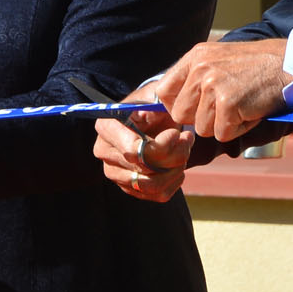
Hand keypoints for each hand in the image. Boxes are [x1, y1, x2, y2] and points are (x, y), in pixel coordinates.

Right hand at [93, 86, 194, 201]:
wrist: (154, 120)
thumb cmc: (154, 105)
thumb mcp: (156, 96)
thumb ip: (156, 101)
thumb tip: (155, 111)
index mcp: (106, 126)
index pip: (132, 149)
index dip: (161, 146)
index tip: (176, 133)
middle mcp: (104, 152)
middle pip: (145, 168)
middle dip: (174, 154)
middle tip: (188, 137)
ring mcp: (115, 173)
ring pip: (152, 185)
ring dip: (176, 169)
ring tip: (185, 151)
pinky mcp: (129, 188)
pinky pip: (157, 195)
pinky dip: (174, 182)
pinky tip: (178, 166)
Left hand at [155, 38, 291, 142]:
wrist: (288, 64)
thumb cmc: (256, 66)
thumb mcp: (219, 59)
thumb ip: (195, 77)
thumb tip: (170, 104)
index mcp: (194, 57)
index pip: (163, 92)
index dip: (175, 107)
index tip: (191, 110)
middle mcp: (200, 69)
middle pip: (180, 115)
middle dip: (202, 118)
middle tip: (225, 107)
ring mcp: (212, 85)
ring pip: (201, 128)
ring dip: (223, 124)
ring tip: (241, 105)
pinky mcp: (228, 103)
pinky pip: (222, 134)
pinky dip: (238, 129)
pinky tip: (250, 111)